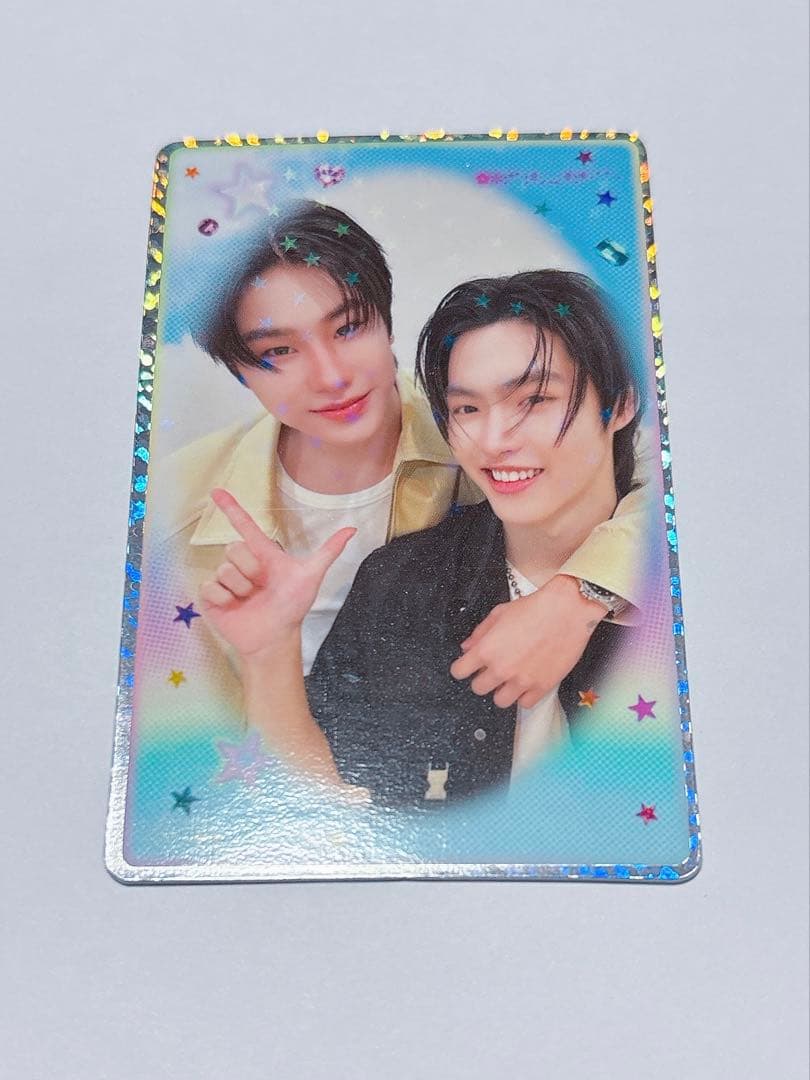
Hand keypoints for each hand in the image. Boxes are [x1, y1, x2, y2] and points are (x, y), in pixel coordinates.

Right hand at [199, 488, 355, 658]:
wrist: (275, 637)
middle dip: (250, 568)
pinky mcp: (213, 596)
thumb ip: (329, 551)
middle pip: (234, 548)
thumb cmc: (292, 606)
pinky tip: (235, 606)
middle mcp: (243, 563)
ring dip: (240, 587)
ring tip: (251, 598)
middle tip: (261, 585)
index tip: (216, 491)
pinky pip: (210, 587)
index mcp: (262, 553)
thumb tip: (352, 529)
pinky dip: (225, 598)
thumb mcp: (311, 576)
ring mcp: (226, 579)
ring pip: (224, 569)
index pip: (244, 525)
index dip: (230, 507)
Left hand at [449, 574, 605, 708]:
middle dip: (482, 678)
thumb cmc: (536, 608)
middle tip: (491, 670)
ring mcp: (522, 680)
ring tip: (510, 679)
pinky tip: (527, 682)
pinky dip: (524, 695)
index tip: (466, 667)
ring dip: (502, 691)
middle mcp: (501, 668)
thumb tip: (468, 647)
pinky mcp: (542, 687)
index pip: (459, 671)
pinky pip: (525, 704)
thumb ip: (480, 632)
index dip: (461, 668)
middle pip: (478, 688)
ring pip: (500, 701)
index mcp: (487, 650)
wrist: (567, 610)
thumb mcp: (499, 613)